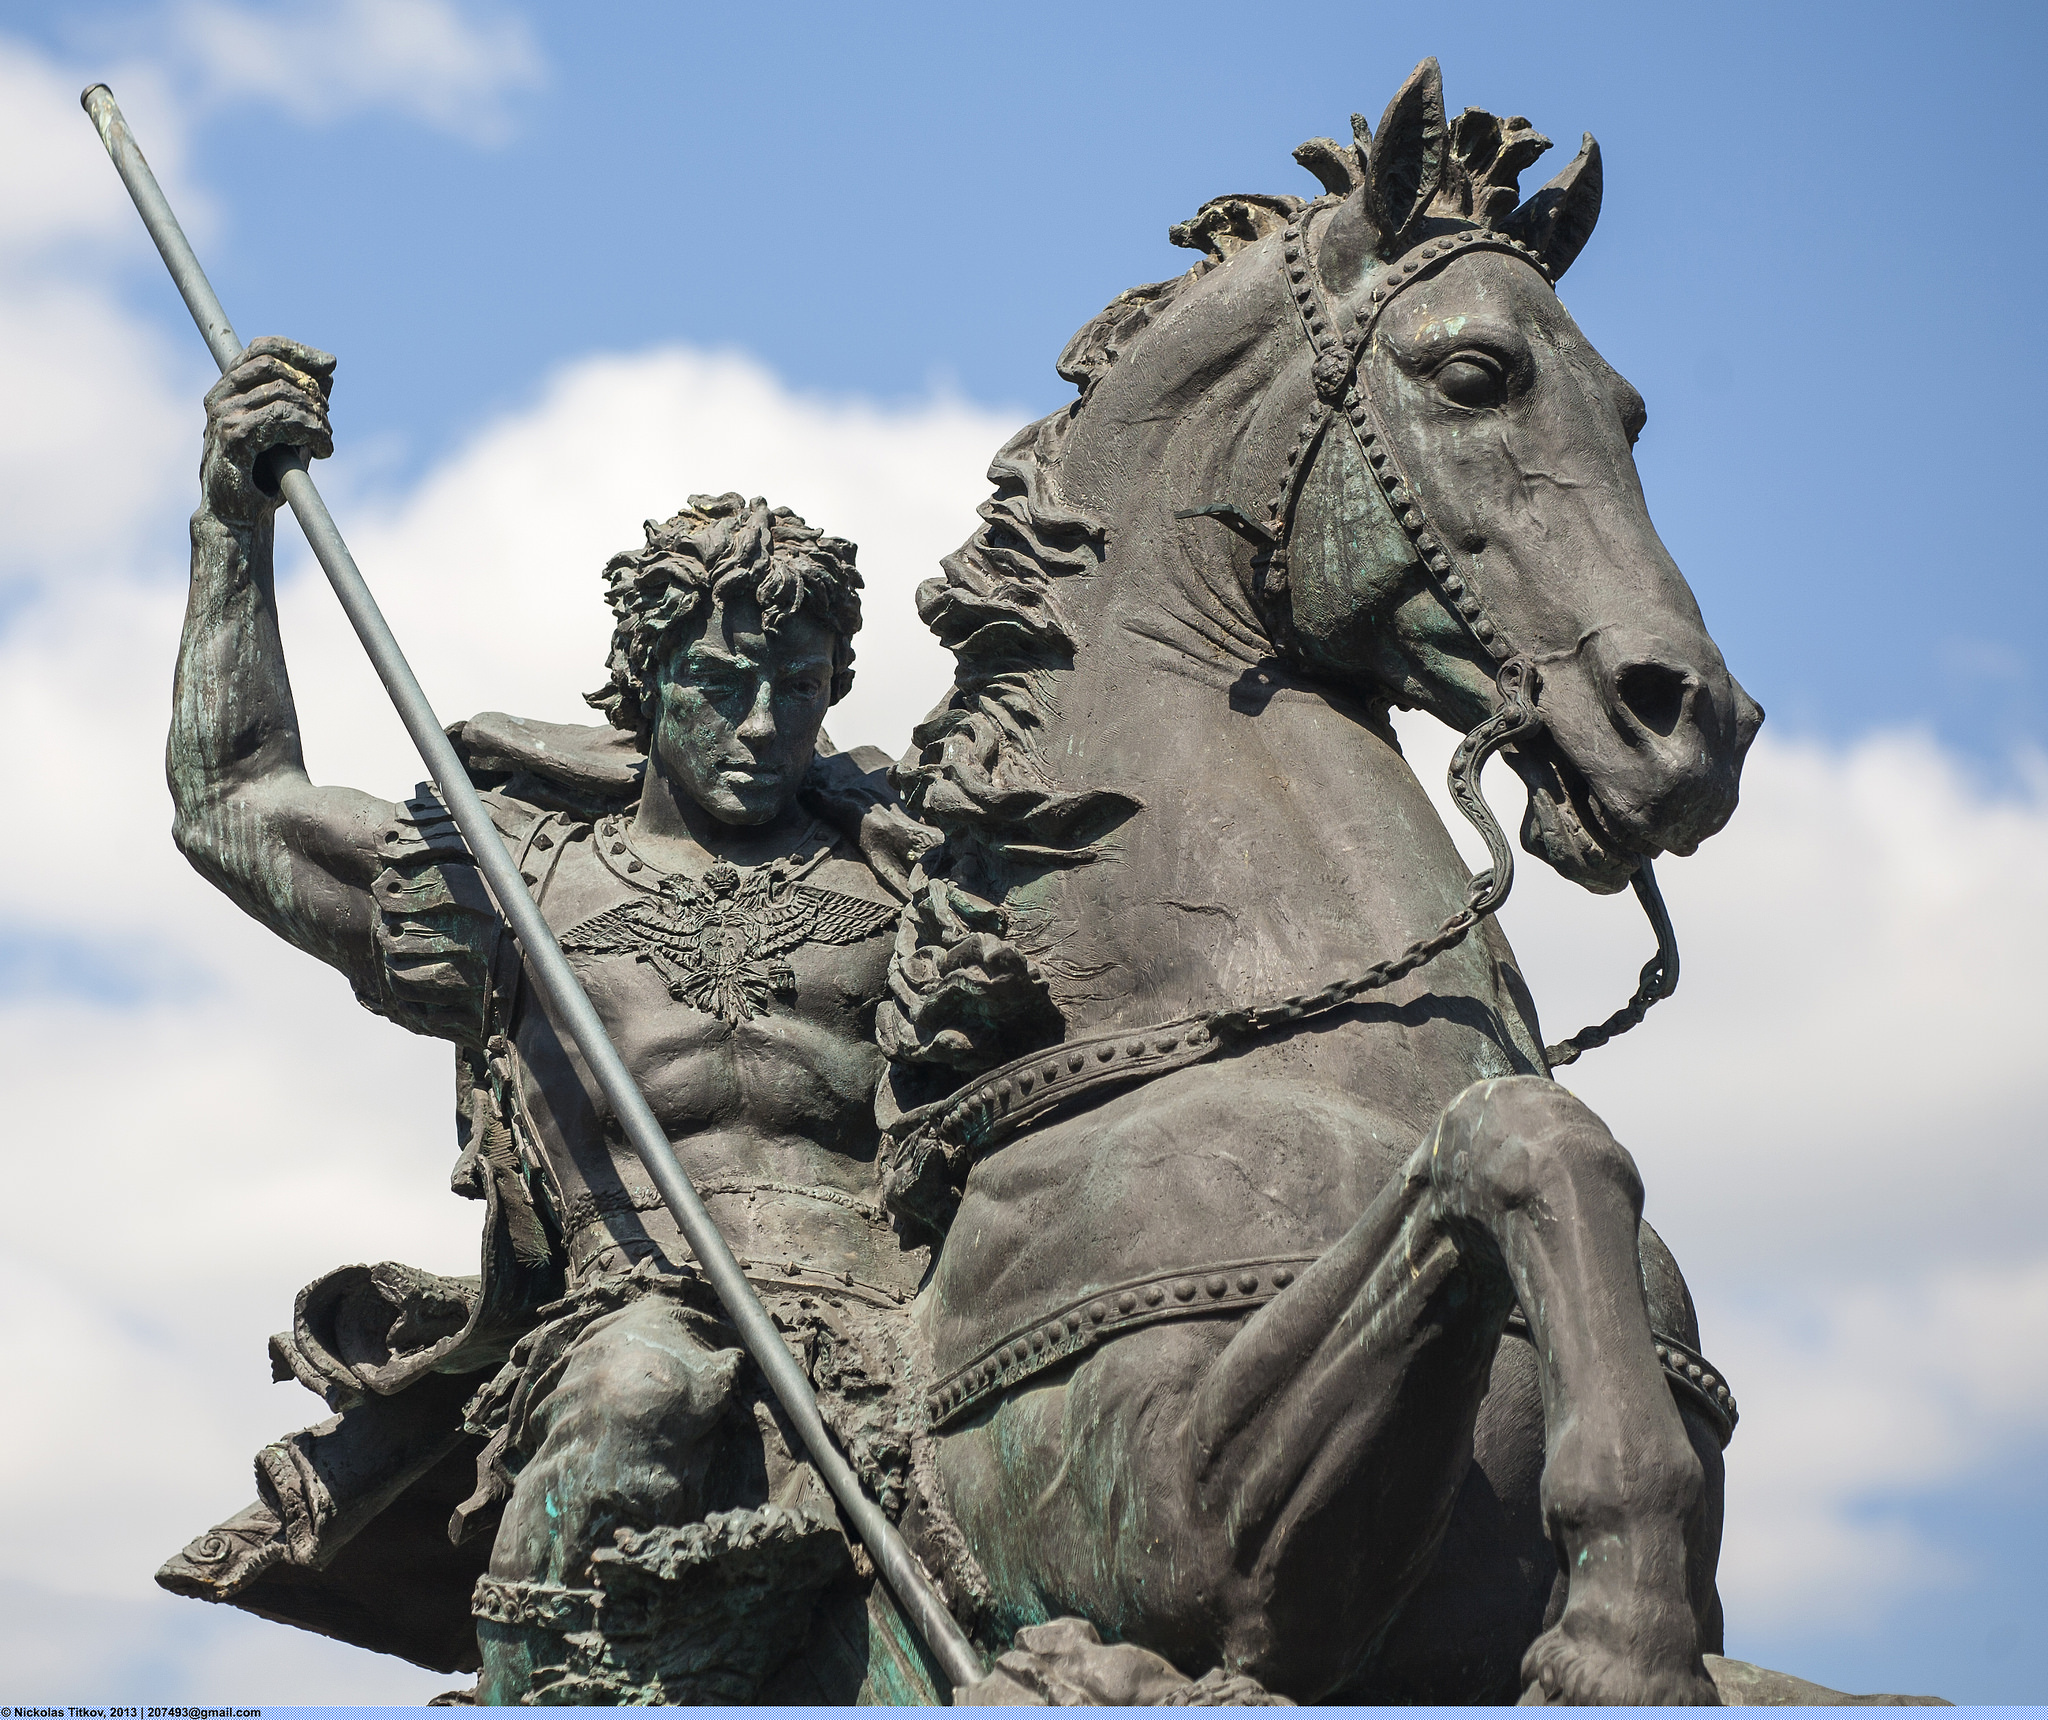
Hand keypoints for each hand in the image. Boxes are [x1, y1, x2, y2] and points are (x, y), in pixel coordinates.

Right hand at [200, 336, 335, 525]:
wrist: (238, 517)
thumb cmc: (262, 475)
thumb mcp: (287, 430)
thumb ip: (302, 399)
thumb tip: (328, 367)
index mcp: (227, 390)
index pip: (260, 348)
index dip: (297, 349)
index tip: (331, 363)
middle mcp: (220, 397)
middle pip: (274, 366)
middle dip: (311, 389)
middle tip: (327, 418)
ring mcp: (223, 416)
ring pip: (283, 394)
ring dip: (316, 417)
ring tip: (326, 439)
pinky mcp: (234, 437)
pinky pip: (282, 419)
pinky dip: (313, 432)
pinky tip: (324, 450)